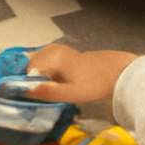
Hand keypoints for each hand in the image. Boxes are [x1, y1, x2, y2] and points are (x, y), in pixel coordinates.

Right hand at [24, 44, 138, 103]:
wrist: (118, 71)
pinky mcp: (65, 53)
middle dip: (32, 78)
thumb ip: (49, 92)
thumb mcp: (72, 93)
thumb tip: (27, 91)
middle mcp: (53, 50)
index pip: (27, 68)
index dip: (25, 82)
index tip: (31, 94)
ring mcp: (59, 50)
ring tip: (49, 89)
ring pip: (39, 63)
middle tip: (40, 93)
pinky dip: (47, 72)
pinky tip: (58, 82)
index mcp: (52, 57)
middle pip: (31, 64)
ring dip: (39, 76)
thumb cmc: (96, 83)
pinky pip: (47, 62)